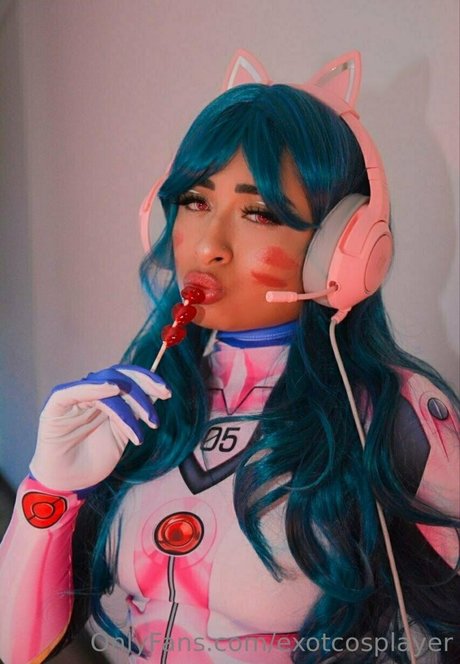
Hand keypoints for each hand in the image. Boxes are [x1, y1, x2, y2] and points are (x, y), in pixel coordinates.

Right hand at [29, 364, 170, 491]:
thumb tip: (157, 392)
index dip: (148, 380)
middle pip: (119, 376)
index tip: (167, 392)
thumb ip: (135, 413)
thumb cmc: (94, 461)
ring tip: (139, 433)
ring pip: (104, 384)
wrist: (69, 485)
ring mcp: (74, 398)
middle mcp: (91, 393)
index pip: (128, 377)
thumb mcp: (123, 434)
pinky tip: (112, 390)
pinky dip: (93, 387)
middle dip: (143, 387)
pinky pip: (73, 391)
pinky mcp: (56, 406)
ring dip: (127, 404)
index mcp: (106, 397)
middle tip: (162, 401)